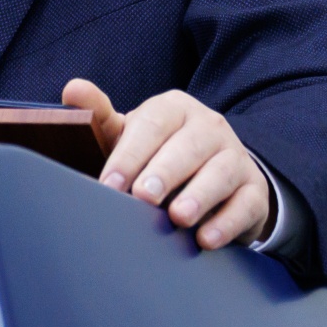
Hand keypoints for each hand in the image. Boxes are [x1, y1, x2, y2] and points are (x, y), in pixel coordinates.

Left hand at [62, 79, 273, 250]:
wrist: (213, 174)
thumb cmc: (158, 153)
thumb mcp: (130, 134)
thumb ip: (100, 114)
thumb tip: (72, 88)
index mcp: (175, 108)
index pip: (152, 125)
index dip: (130, 155)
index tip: (110, 183)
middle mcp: (209, 126)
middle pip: (189, 145)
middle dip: (165, 172)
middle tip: (143, 197)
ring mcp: (235, 156)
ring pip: (221, 172)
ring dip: (199, 196)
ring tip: (178, 217)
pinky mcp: (254, 190)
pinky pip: (245, 203)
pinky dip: (227, 222)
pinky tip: (207, 238)